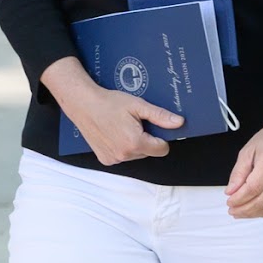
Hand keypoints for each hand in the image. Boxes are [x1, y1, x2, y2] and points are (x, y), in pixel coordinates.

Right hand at [58, 78, 179, 164]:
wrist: (83, 104)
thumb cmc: (108, 103)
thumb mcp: (138, 105)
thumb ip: (160, 116)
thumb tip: (179, 123)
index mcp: (135, 142)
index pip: (162, 149)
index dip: (161, 137)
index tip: (151, 126)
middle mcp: (124, 155)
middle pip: (149, 152)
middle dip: (146, 139)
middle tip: (134, 123)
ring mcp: (114, 159)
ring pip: (136, 155)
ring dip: (134, 144)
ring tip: (122, 127)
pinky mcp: (106, 160)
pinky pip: (123, 157)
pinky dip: (122, 148)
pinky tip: (114, 134)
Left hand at [225, 117, 262, 219]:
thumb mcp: (248, 151)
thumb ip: (238, 173)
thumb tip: (230, 192)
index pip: (253, 188)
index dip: (239, 198)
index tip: (228, 201)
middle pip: (262, 201)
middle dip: (244, 209)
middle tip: (231, 210)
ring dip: (253, 214)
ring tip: (239, 212)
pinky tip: (253, 211)